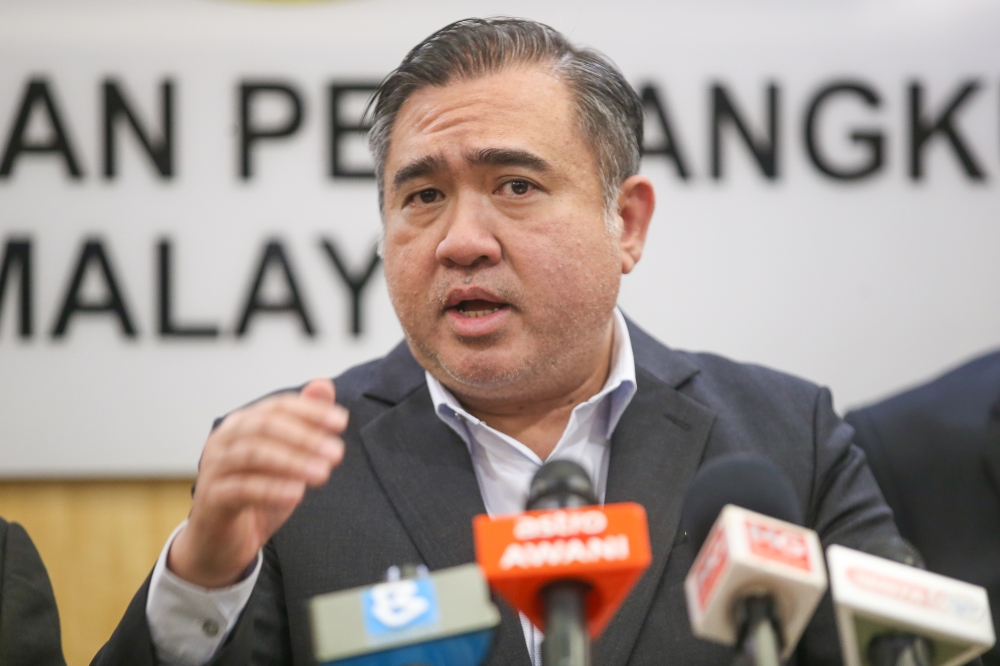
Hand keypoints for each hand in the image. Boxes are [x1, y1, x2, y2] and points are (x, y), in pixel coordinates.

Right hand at [168, 378, 346, 587]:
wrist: (223, 543)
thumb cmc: (256, 497)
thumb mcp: (287, 460)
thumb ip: (304, 423)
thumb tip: (323, 385)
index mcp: (242, 424)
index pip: (278, 407)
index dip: (310, 411)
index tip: (341, 422)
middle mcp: (224, 440)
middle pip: (265, 426)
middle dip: (305, 437)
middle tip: (337, 453)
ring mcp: (214, 468)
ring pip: (254, 454)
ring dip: (293, 462)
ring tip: (324, 473)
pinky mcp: (211, 499)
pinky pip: (242, 488)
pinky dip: (272, 489)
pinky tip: (297, 493)